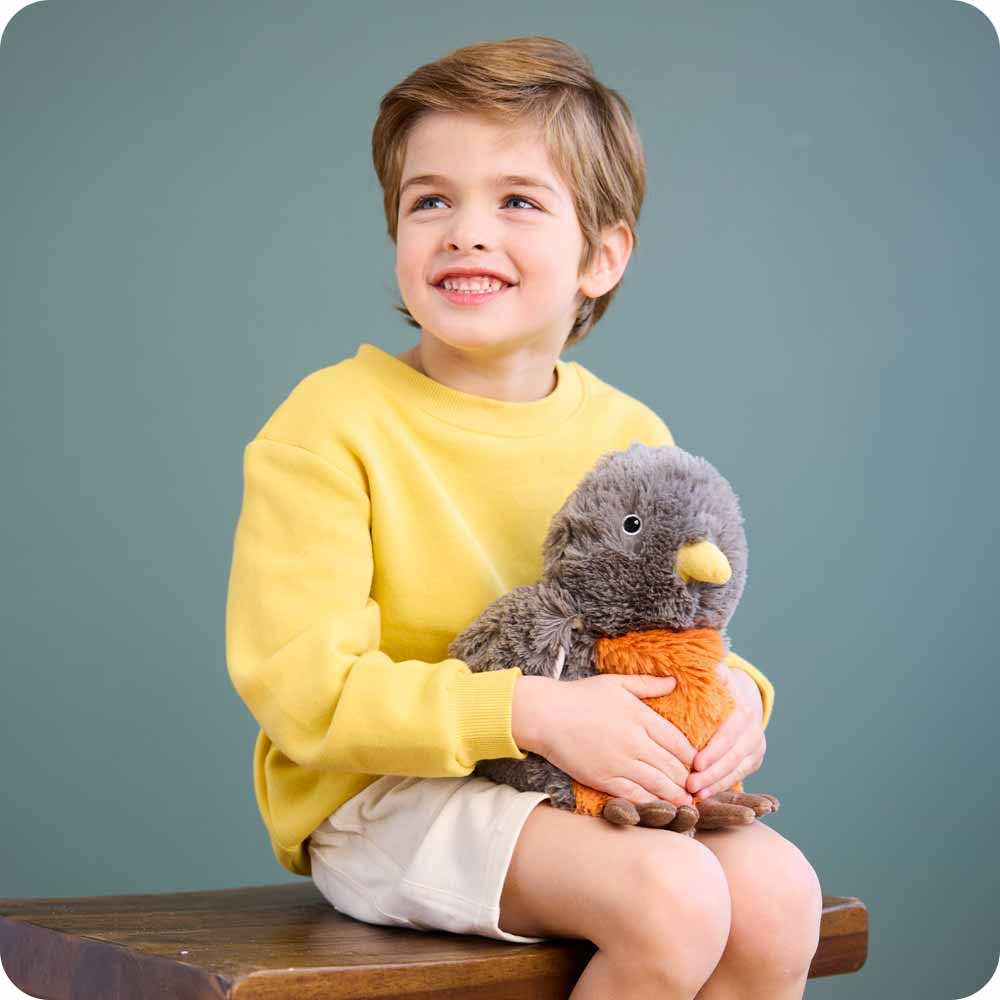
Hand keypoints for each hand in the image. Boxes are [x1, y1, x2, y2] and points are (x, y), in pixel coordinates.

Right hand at [514, 673, 697, 807]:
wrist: (546, 716)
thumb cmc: (579, 696)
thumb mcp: (615, 683)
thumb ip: (647, 684)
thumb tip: (674, 682)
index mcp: (640, 716)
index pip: (677, 741)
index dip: (692, 755)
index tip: (698, 762)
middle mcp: (634, 741)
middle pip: (671, 765)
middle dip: (687, 778)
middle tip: (698, 787)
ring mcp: (620, 763)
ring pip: (658, 784)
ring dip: (676, 795)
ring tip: (688, 803)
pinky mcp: (604, 779)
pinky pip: (635, 795)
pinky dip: (652, 803)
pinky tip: (661, 808)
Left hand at [686, 662, 765, 801]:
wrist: (739, 696)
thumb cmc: (715, 687)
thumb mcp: (714, 676)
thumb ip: (712, 673)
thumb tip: (710, 667)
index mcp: (743, 709)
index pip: (729, 733)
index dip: (714, 750)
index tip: (696, 763)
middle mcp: (754, 729)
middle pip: (733, 756)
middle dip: (712, 772)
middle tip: (690, 784)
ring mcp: (756, 746)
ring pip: (737, 770)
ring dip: (716, 784)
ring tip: (695, 795)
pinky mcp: (754, 759)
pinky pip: (739, 776)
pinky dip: (722, 786)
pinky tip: (705, 796)